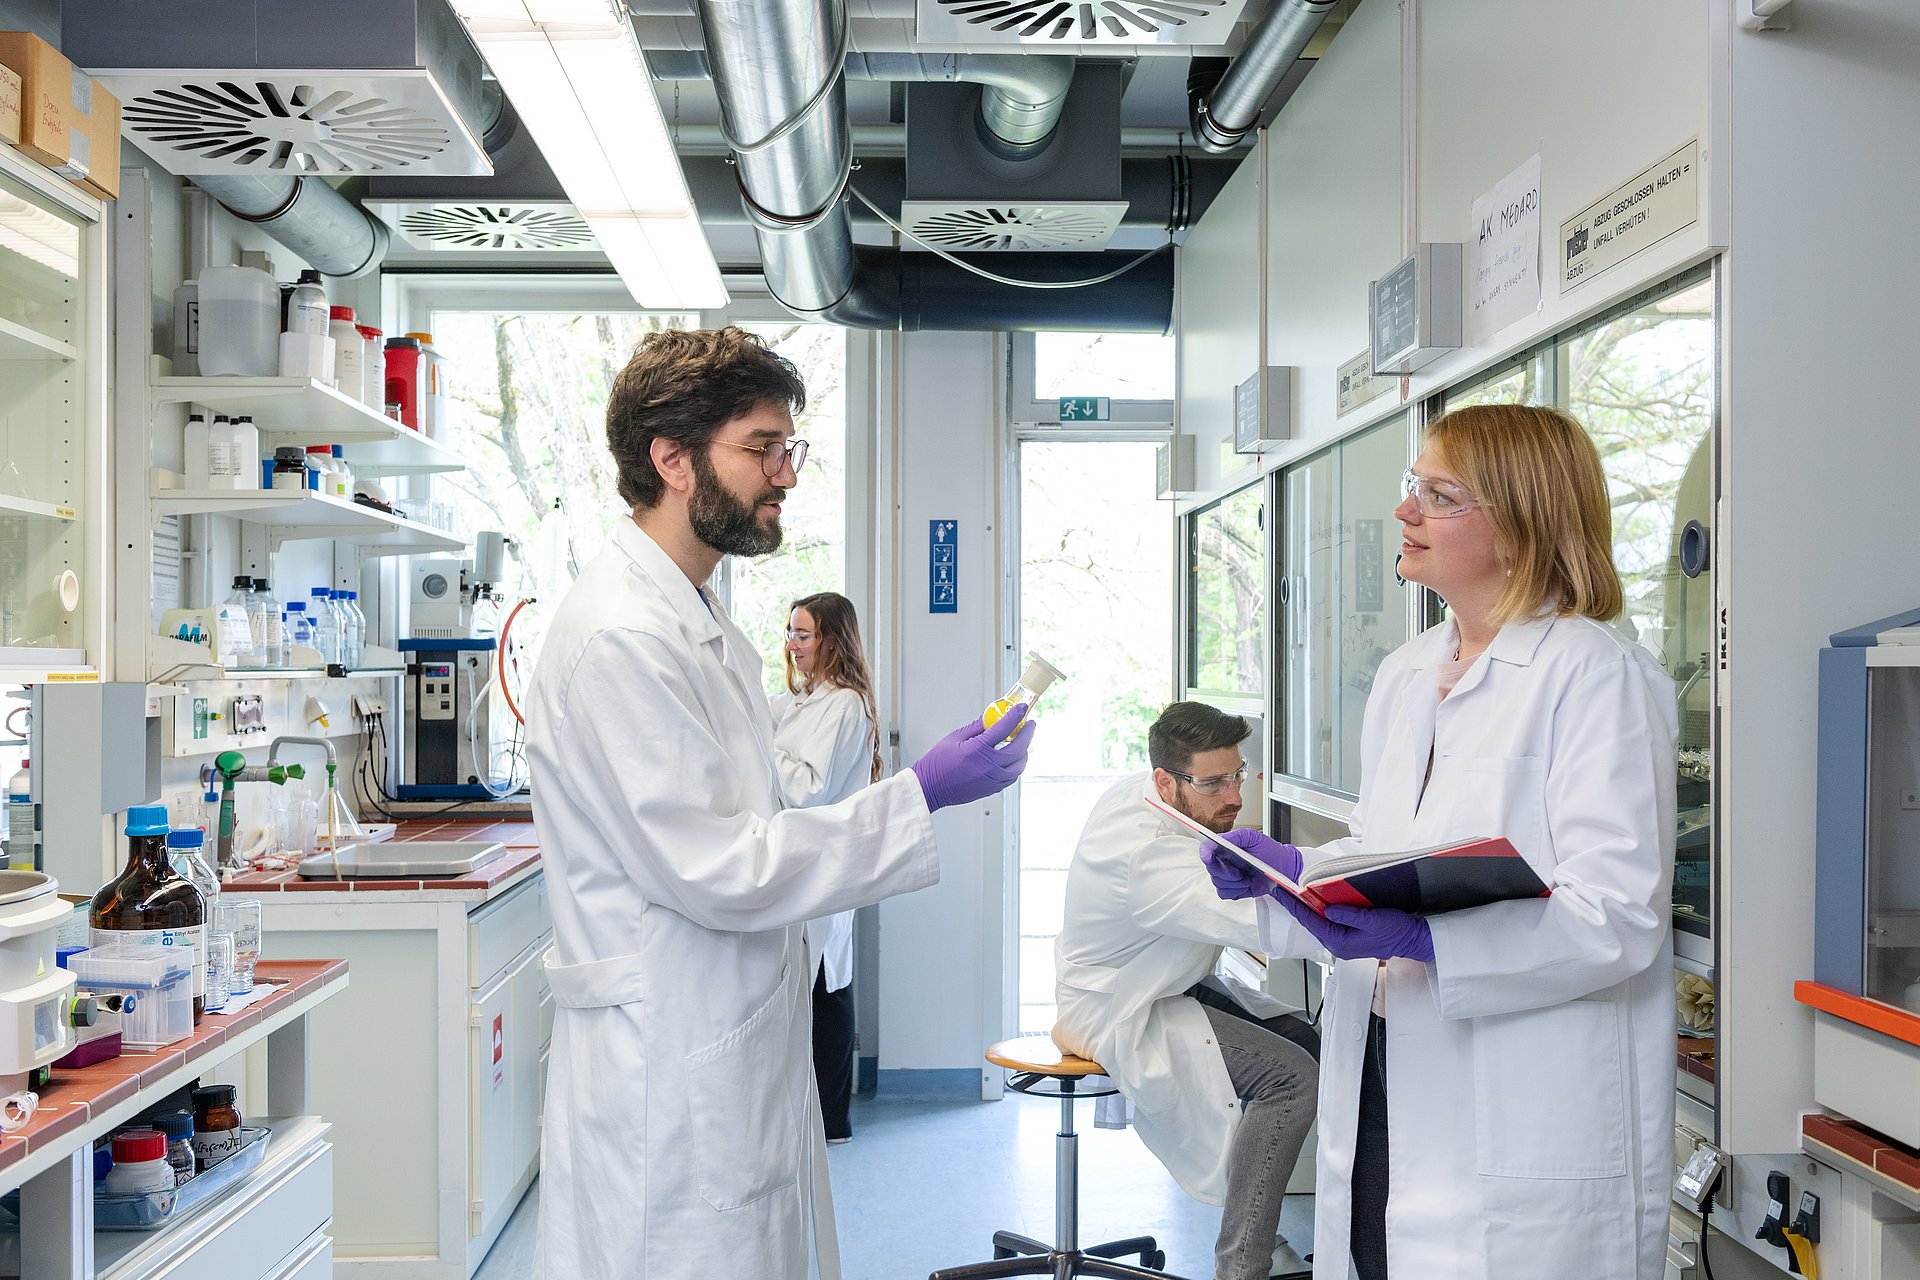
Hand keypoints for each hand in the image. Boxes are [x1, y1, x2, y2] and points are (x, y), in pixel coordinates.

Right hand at [909, 705, 1035, 811]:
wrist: (930, 787)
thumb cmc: (937, 764)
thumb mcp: (955, 738)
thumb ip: (976, 727)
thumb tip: (991, 717)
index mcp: (978, 749)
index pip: (1004, 728)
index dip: (1016, 715)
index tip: (1022, 708)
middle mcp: (988, 766)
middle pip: (1018, 748)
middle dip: (1027, 734)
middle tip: (1029, 724)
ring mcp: (991, 779)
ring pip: (1019, 765)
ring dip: (1024, 752)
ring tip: (1022, 743)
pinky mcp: (992, 789)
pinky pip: (1011, 777)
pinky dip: (1016, 766)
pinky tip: (1013, 759)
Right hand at [1200, 829, 1301, 900]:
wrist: (1283, 869)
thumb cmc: (1270, 852)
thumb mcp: (1254, 837)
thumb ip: (1236, 836)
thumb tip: (1220, 839)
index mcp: (1226, 846)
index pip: (1207, 849)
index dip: (1205, 853)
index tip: (1208, 857)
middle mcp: (1223, 861)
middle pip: (1211, 869)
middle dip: (1226, 872)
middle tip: (1239, 871)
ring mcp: (1227, 876)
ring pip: (1217, 882)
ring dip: (1234, 882)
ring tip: (1247, 877)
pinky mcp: (1232, 889)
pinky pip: (1224, 893)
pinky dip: (1235, 891)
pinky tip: (1245, 884)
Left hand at [1273, 894, 1434, 962]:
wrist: (1411, 940)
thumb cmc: (1396, 931)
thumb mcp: (1373, 920)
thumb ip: (1349, 915)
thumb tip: (1328, 910)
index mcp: (1341, 942)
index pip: (1311, 921)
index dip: (1294, 905)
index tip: (1281, 893)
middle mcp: (1338, 945)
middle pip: (1310, 922)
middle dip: (1294, 906)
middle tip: (1280, 890)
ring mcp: (1342, 943)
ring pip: (1317, 923)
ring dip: (1305, 908)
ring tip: (1291, 894)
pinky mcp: (1347, 938)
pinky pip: (1327, 924)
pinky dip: (1317, 912)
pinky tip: (1313, 903)